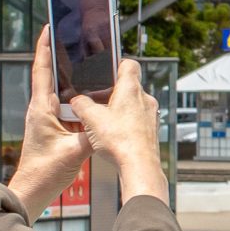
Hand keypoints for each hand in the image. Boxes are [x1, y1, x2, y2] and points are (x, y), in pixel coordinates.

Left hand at [7, 27, 93, 217]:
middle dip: (61, 55)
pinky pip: (67, 106)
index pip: (43, 70)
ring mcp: (47, 117)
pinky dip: (78, 97)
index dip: (45, 47)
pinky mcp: (54, 127)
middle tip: (74, 38)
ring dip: (72, 76)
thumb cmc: (45, 171)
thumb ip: (92, 135)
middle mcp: (42, 109)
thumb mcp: (73, 152)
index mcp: (42, 108)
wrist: (32, 190)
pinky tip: (92, 94)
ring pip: (61, 90)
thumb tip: (109, 121)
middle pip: (51, 75)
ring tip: (86, 61)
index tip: (50, 27)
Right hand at [70, 58, 167, 203]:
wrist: (139, 166)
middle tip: (95, 102)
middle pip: (128, 87)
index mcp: (131, 89)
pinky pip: (137, 120)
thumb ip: (81, 105)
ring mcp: (150, 115)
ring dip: (117, 109)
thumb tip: (78, 101)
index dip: (117, 65)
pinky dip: (125, 123)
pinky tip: (113, 135)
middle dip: (110, 93)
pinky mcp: (151, 130)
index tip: (107, 70)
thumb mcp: (91, 118)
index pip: (129, 64)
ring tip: (102, 121)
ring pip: (132, 104)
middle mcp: (145, 99)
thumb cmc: (120, 140)